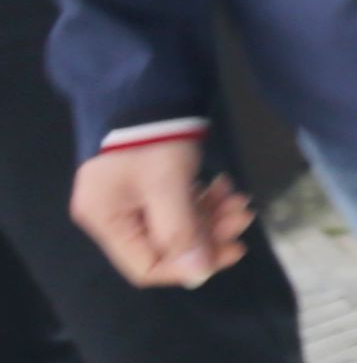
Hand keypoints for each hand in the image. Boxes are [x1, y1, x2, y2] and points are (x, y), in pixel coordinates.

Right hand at [72, 140, 249, 286]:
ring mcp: (130, 197)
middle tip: (244, 215)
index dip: (190, 266)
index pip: (147, 266)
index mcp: (106, 221)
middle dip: (210, 233)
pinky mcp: (147, 182)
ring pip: (178, 223)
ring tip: (240, 199)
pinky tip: (224, 186)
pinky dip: (204, 199)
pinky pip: (178, 204)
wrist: (147, 87)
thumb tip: (198, 276)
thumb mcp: (168, 186)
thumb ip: (181, 232)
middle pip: (167, 245)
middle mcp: (114, 214)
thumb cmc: (152, 139)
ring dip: (212, 215)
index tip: (231, 250)